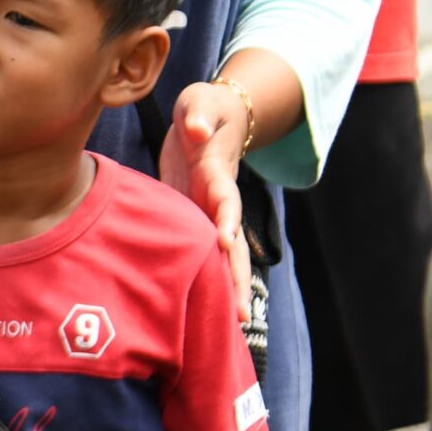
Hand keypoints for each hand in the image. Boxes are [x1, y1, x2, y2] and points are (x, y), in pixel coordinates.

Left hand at [158, 79, 251, 324]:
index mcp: (219, 175)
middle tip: (241, 315)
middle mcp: (217, 202)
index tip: (227, 244)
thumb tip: (195, 128)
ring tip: (231, 327)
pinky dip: (204, 280)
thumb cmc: (202, 109)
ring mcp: (206, 214)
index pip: (226, 203)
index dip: (228, 223)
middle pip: (233, 245)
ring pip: (220, 258)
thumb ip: (199, 115)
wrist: (205, 118)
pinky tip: (203, 310)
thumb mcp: (199, 103)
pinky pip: (199, 255)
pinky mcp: (190, 220)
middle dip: (237, 277)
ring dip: (226, 289)